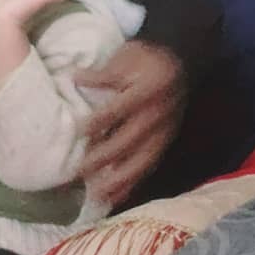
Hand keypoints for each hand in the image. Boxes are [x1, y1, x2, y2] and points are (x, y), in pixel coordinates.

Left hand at [78, 40, 183, 205]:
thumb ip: (103, 73)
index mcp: (149, 89)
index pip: (122, 108)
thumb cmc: (147, 57)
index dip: (100, 120)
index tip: (79, 131)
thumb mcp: (126, 56)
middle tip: (80, 170)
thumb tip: (74, 78)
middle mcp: (159, 114)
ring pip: (142, 160)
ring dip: (119, 179)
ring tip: (97, 194)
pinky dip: (132, 184)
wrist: (180, 60)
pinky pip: (148, 166)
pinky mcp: (165, 143)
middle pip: (131, 140)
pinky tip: (114, 198)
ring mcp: (164, 131)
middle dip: (105, 157)